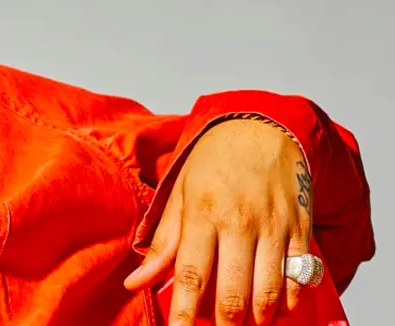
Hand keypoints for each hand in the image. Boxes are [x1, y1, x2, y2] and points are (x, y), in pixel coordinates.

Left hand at [123, 118, 313, 325]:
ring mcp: (273, 227)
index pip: (190, 275)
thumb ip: (161, 243)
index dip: (183, 313)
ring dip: (256, 319)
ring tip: (242, 324)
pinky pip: (299, 279)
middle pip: (232, 294)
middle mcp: (239, 223)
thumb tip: (134, 282)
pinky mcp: (300, 229)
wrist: (260, 129)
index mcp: (202, 214)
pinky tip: (274, 308)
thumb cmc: (212, 163)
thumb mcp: (178, 194)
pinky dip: (287, 302)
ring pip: (268, 293)